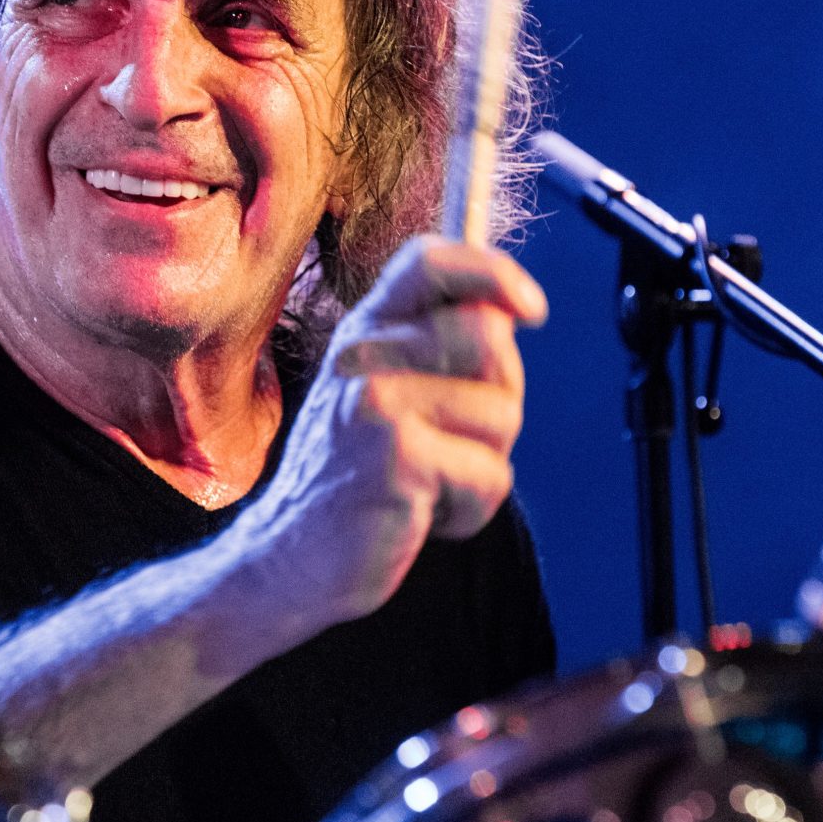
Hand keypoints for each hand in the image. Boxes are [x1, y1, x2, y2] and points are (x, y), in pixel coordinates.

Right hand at [228, 235, 548, 632]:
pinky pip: (491, 475)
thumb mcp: (386, 395)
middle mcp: (365, 354)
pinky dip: (469, 510)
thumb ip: (441, 350)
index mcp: (365, 331)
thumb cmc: (353, 478)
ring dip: (483, 464)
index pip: (429, 261)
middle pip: (490, 337)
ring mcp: (378, 402)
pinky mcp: (398, 456)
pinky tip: (419, 515)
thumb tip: (515, 310)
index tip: (533, 309)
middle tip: (455, 440)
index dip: (493, 272)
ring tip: (427, 483)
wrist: (289, 560)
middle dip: (501, 397)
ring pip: (502, 414)